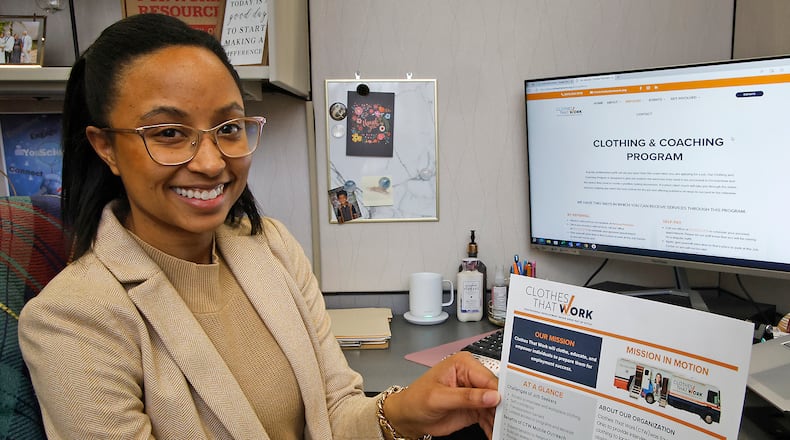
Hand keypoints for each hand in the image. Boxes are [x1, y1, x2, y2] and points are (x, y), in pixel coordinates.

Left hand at [382, 351, 500, 438]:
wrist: (408, 416)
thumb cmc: (416, 399)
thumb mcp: (439, 398)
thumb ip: (467, 397)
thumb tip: (492, 396)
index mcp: (464, 364)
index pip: (488, 378)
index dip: (500, 392)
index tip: (510, 406)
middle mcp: (472, 377)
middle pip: (495, 392)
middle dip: (503, 407)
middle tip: (511, 421)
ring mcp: (475, 393)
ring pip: (495, 407)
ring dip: (500, 420)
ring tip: (506, 430)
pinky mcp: (475, 408)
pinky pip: (489, 417)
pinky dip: (493, 427)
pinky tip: (496, 434)